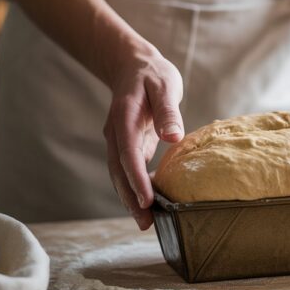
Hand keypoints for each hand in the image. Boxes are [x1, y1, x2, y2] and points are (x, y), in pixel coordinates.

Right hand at [103, 45, 183, 229]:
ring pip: (119, 173)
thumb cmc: (152, 74)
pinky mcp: (127, 144)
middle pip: (118, 170)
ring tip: (145, 222)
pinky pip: (127, 169)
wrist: (132, 65)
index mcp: (124, 117)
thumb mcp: (164, 85)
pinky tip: (148, 204)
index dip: (136, 178)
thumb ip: (168, 111)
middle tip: (145, 223)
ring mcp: (119, 140)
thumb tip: (173, 138)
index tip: (147, 200)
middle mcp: (116, 132)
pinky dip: (134, 187)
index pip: (128, 153)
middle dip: (130, 197)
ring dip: (129, 197)